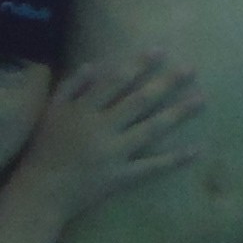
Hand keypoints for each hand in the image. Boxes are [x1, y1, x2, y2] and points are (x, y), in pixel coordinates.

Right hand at [10, 55, 200, 218]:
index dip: (138, 65)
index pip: (116, 81)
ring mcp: (114, 154)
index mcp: (84, 110)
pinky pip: (151, 167)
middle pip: (139, 101)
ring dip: (178, 114)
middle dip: (166, 83)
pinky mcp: (121, 178)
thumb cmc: (44, 148)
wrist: (41, 191)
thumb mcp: (51, 112)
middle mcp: (102, 129)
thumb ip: (71, 87)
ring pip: (151, 130)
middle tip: (191, 69)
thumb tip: (94, 64)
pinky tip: (197, 149)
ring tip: (201, 100)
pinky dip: (174, 159)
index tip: (160, 50)